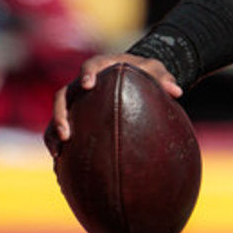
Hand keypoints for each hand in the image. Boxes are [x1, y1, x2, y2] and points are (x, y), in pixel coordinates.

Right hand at [44, 53, 181, 153]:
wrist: (134, 75)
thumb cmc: (145, 72)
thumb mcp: (156, 71)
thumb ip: (164, 78)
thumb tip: (177, 91)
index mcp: (101, 68)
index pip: (90, 67)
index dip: (87, 74)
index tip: (89, 84)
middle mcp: (82, 85)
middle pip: (63, 96)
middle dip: (62, 114)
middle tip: (67, 132)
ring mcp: (77, 102)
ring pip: (58, 116)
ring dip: (54, 133)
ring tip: (59, 153)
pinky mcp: (76, 116)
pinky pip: (62, 131)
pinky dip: (60, 146)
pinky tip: (62, 166)